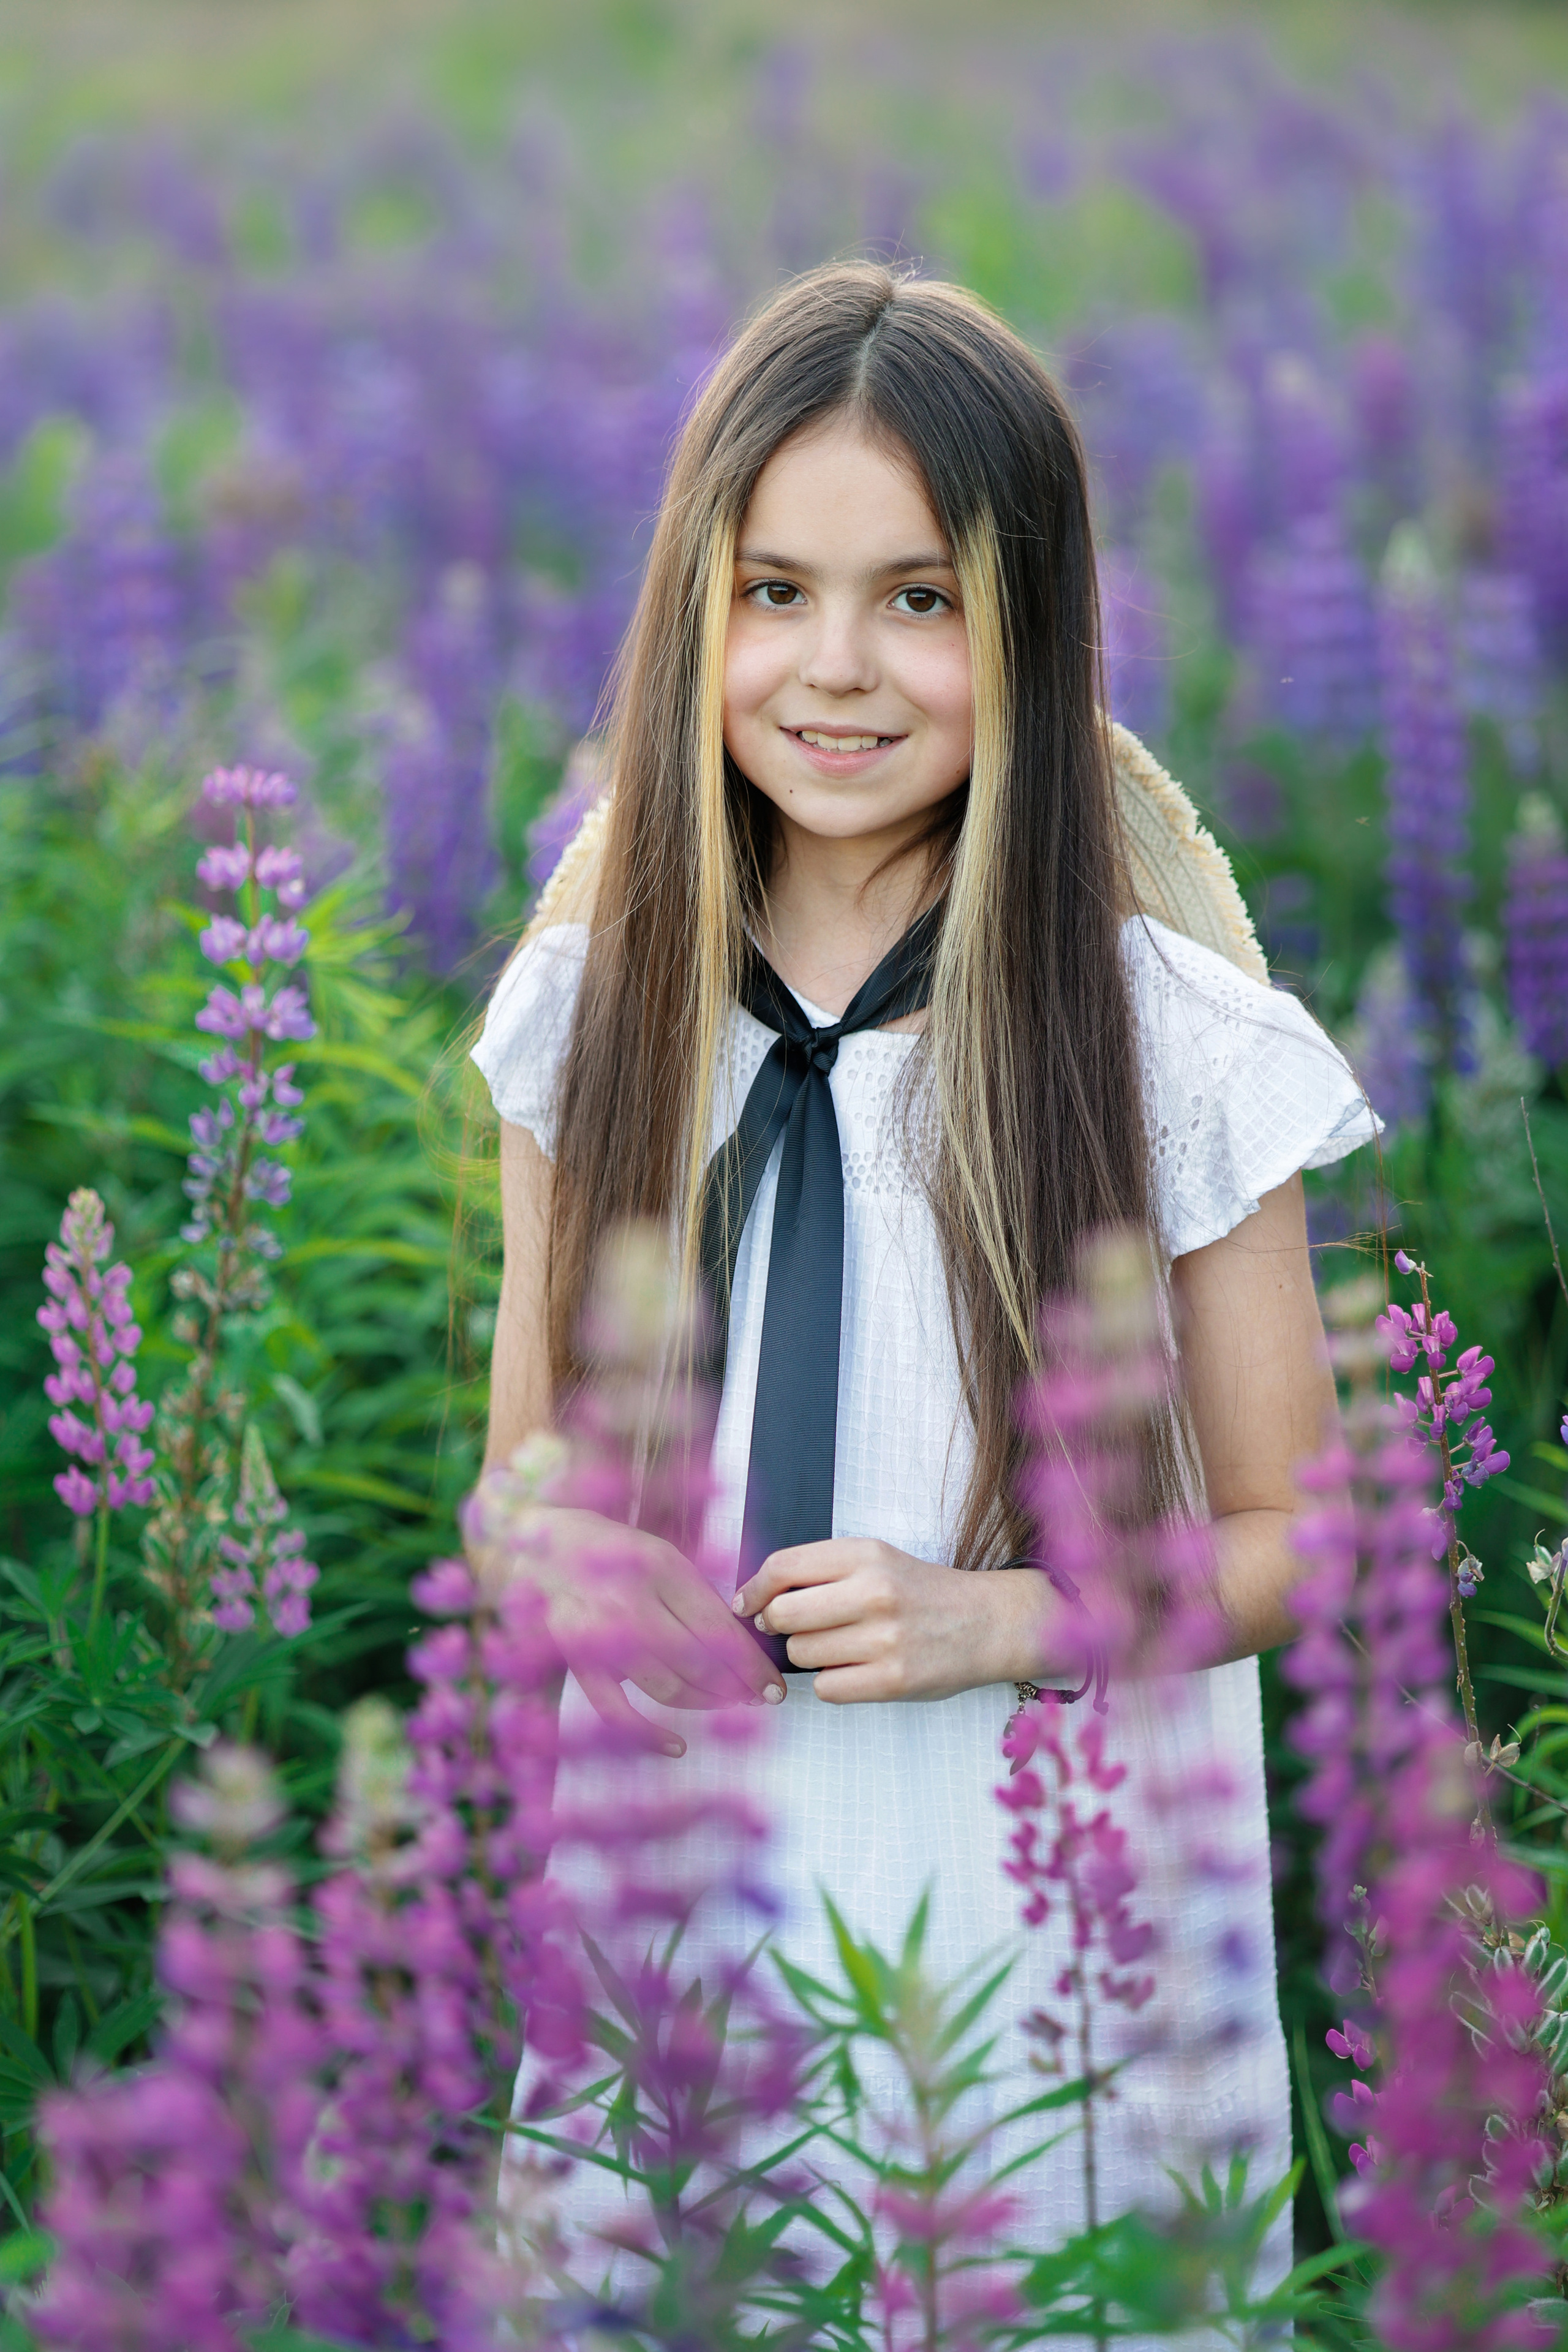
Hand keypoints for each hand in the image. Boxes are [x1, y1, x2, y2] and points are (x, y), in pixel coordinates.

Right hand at [477, 1506, 785, 1755]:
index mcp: (661, 1568)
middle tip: (757, 1700)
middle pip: (700, 1662)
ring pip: (667, 1687)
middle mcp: (631, 1600)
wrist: (544, 1547)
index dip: (752, 1665)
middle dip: (737, 1688)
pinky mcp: (577, 1663)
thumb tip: (746, 1648)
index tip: (775, 1687)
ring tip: (728, 1706)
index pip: (720, 1628)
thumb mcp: (664, 1557)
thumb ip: (700, 1598)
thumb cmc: (614, 1553)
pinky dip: (648, 1734)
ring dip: (705, 1704)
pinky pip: (616, 1712)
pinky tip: (676, 1744)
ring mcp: (601, 1635)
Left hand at [733, 1540, 1061, 1703]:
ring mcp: (885, 1639)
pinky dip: (831, 1682)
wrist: (985, 1623)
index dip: (754, 1589)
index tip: (746, 1605)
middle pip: (783, 1615)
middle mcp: (874, 1592)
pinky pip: (826, 1688)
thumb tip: (756, 1601)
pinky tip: (854, 1670)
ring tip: (839, 1647)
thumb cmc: (920, 1592)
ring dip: (808, 1655)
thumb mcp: (876, 1560)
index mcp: (865, 1555)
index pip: (783, 1567)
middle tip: (794, 1628)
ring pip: (801, 1654)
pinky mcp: (893, 1681)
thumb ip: (820, 1571)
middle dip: (778, 1626)